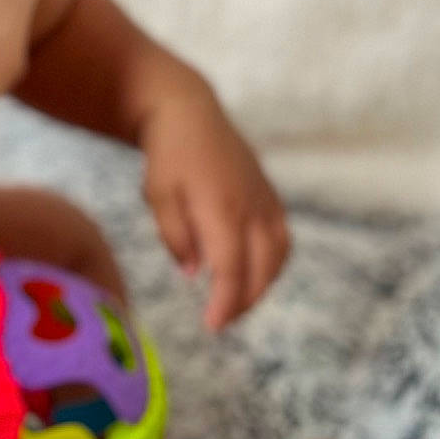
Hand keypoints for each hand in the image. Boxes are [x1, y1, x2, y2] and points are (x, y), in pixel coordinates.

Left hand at [141, 70, 289, 329]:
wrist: (189, 112)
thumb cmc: (167, 155)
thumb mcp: (157, 196)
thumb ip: (175, 236)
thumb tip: (195, 273)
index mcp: (221, 207)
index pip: (232, 268)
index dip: (226, 302)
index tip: (212, 326)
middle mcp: (251, 205)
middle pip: (262, 267)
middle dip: (244, 301)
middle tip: (220, 321)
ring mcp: (265, 198)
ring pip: (279, 254)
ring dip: (262, 284)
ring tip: (236, 302)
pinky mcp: (270, 194)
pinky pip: (282, 237)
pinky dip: (272, 262)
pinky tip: (252, 273)